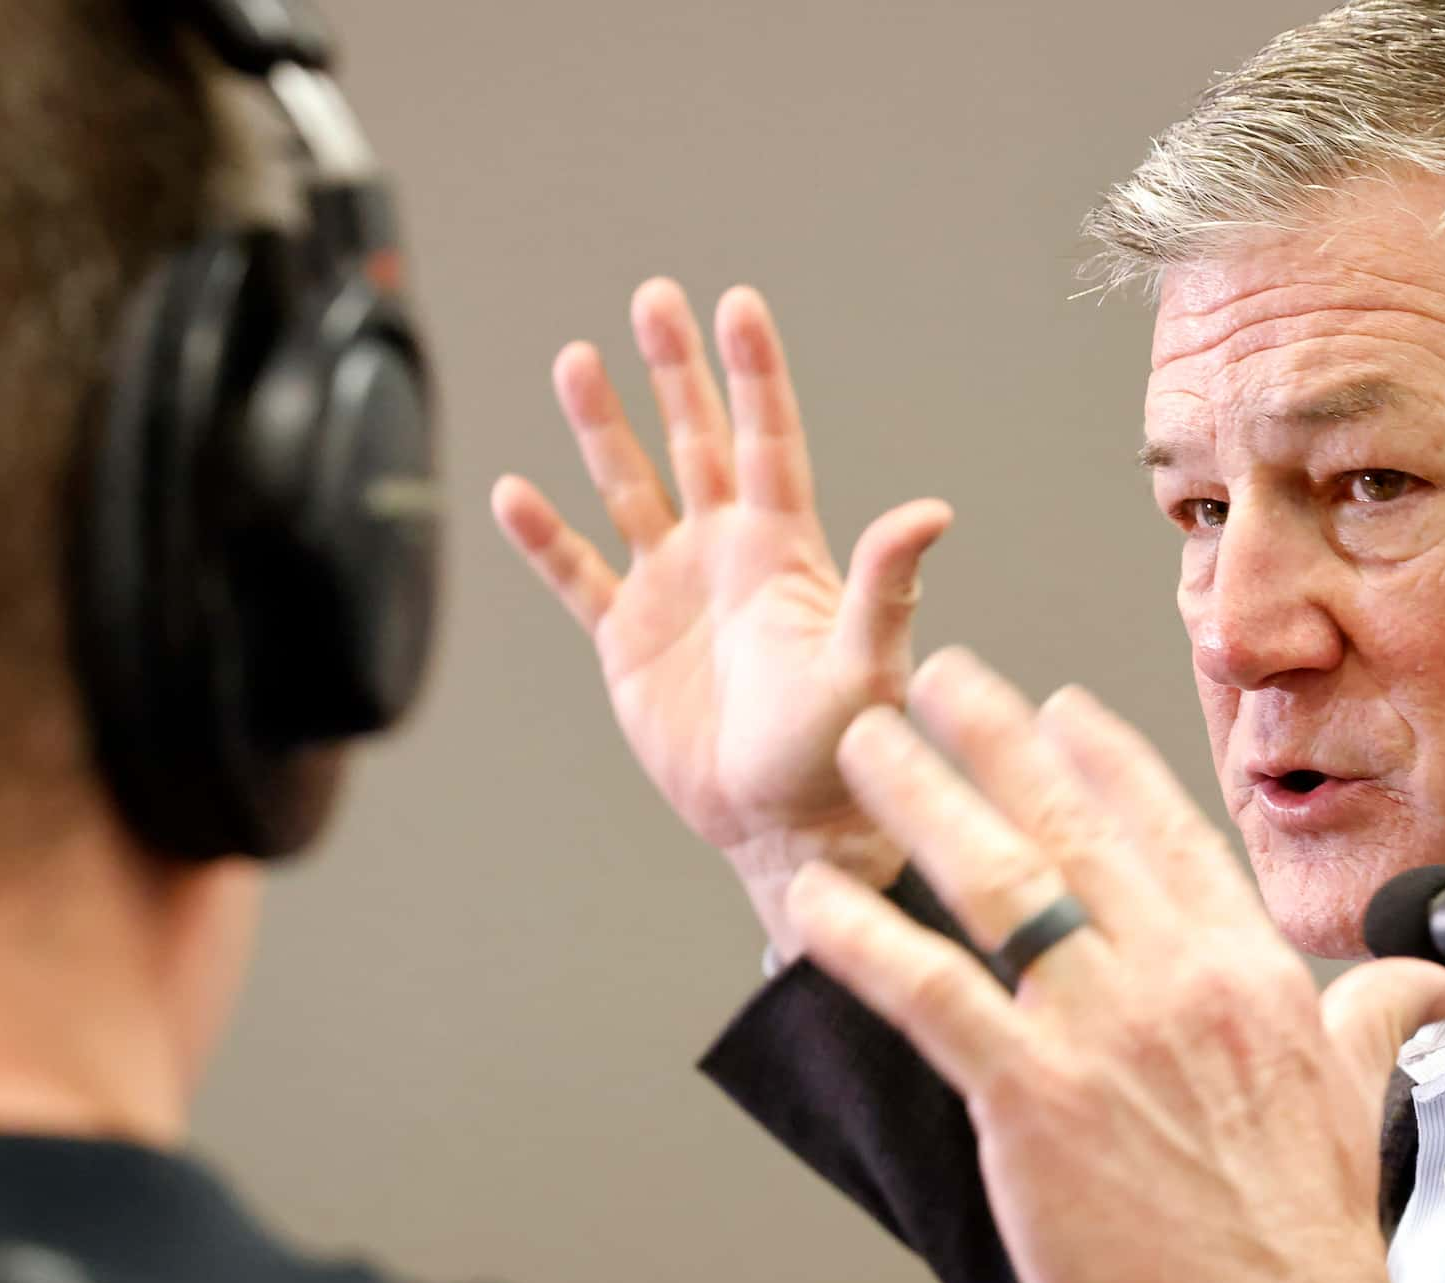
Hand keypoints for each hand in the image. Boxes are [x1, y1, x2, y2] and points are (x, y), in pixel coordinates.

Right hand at [491, 279, 954, 957]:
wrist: (779, 823)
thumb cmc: (839, 751)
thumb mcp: (867, 664)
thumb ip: (884, 584)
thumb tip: (929, 512)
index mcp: (782, 550)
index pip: (766, 440)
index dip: (752, 374)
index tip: (736, 304)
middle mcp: (725, 554)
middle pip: (695, 440)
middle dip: (673, 369)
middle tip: (653, 297)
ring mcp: (671, 591)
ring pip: (630, 488)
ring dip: (602, 428)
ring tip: (576, 358)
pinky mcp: (626, 640)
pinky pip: (577, 574)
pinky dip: (544, 537)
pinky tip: (515, 492)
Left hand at [786, 649, 1444, 1282]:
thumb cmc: (1309, 1244)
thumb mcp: (1363, 1098)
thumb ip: (1375, 1021)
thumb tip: (1427, 987)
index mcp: (1249, 973)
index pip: (1167, 834)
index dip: (1105, 762)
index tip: (1060, 709)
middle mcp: (1175, 981)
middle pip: (1073, 829)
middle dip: (996, 740)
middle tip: (942, 680)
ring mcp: (1103, 1033)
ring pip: (1000, 882)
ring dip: (924, 799)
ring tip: (871, 744)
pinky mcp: (1035, 1099)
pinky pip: (934, 992)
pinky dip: (868, 939)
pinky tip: (821, 901)